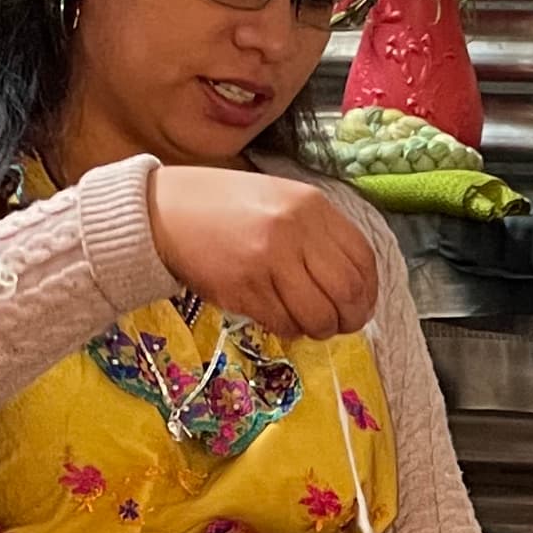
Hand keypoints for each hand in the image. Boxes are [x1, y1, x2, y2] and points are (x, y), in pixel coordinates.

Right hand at [143, 165, 377, 338]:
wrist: (163, 211)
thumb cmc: (225, 208)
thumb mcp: (281, 202)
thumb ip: (317, 235)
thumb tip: (353, 286)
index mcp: (311, 205)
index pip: (363, 259)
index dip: (368, 292)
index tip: (360, 305)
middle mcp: (294, 230)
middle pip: (348, 292)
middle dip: (350, 319)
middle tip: (340, 324)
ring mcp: (268, 260)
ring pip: (318, 315)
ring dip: (320, 330)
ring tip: (309, 325)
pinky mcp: (243, 288)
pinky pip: (283, 323)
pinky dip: (289, 329)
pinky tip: (280, 319)